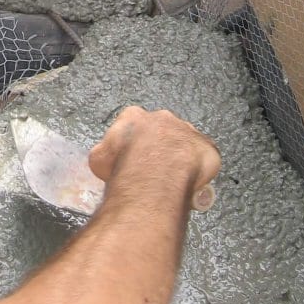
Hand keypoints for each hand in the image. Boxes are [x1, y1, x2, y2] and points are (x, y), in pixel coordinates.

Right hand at [89, 106, 220, 209]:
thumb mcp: (98, 159)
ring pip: (184, 144)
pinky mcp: (206, 148)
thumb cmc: (124, 166)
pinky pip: (204, 160)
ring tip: (172, 182)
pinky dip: (200, 172)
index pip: (132, 125)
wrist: (152, 177)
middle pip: (161, 131)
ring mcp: (186, 131)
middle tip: (154, 171)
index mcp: (133, 117)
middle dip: (159, 148)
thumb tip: (105, 159)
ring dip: (180, 159)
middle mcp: (162, 118)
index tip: (132, 159)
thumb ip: (105, 153)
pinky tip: (190, 186)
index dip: (132, 144)